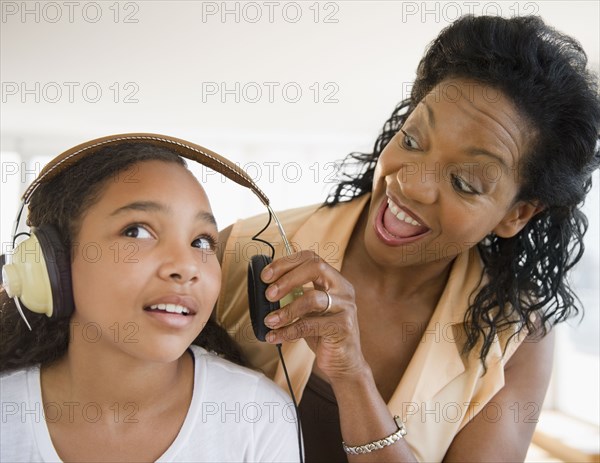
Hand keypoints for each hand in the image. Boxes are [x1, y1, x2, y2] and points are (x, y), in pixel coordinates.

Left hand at [261, 250, 367, 381]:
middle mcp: (343, 289)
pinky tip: (275, 336)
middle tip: (268, 294)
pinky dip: (288, 331)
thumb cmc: (323, 334)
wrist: (344, 363)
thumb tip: (266, 286)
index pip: (311, 258)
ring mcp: (345, 307)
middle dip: (287, 279)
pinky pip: (309, 325)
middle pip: (315, 269)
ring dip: (285, 310)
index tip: (266, 275)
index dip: (286, 263)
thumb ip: (295, 295)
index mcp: (334, 280)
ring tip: (269, 320)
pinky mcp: (343, 327)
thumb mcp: (309, 310)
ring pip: (312, 299)